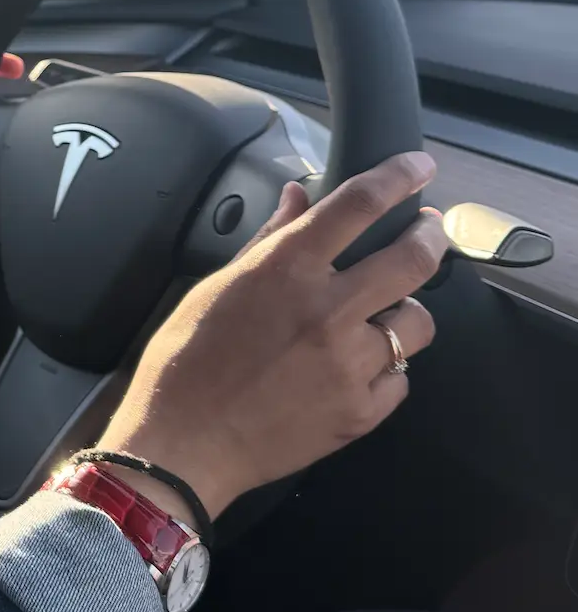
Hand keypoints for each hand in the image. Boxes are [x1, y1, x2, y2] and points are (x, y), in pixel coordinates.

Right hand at [95, 151, 445, 521]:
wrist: (183, 444)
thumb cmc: (184, 362)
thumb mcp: (216, 286)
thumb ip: (267, 239)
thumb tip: (299, 197)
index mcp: (286, 269)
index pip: (359, 204)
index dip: (399, 176)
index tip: (418, 168)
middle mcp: (327, 310)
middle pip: (412, 259)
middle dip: (429, 238)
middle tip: (427, 233)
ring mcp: (349, 364)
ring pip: (417, 323)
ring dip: (406, 312)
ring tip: (385, 315)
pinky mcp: (359, 411)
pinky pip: (400, 379)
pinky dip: (386, 369)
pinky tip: (359, 369)